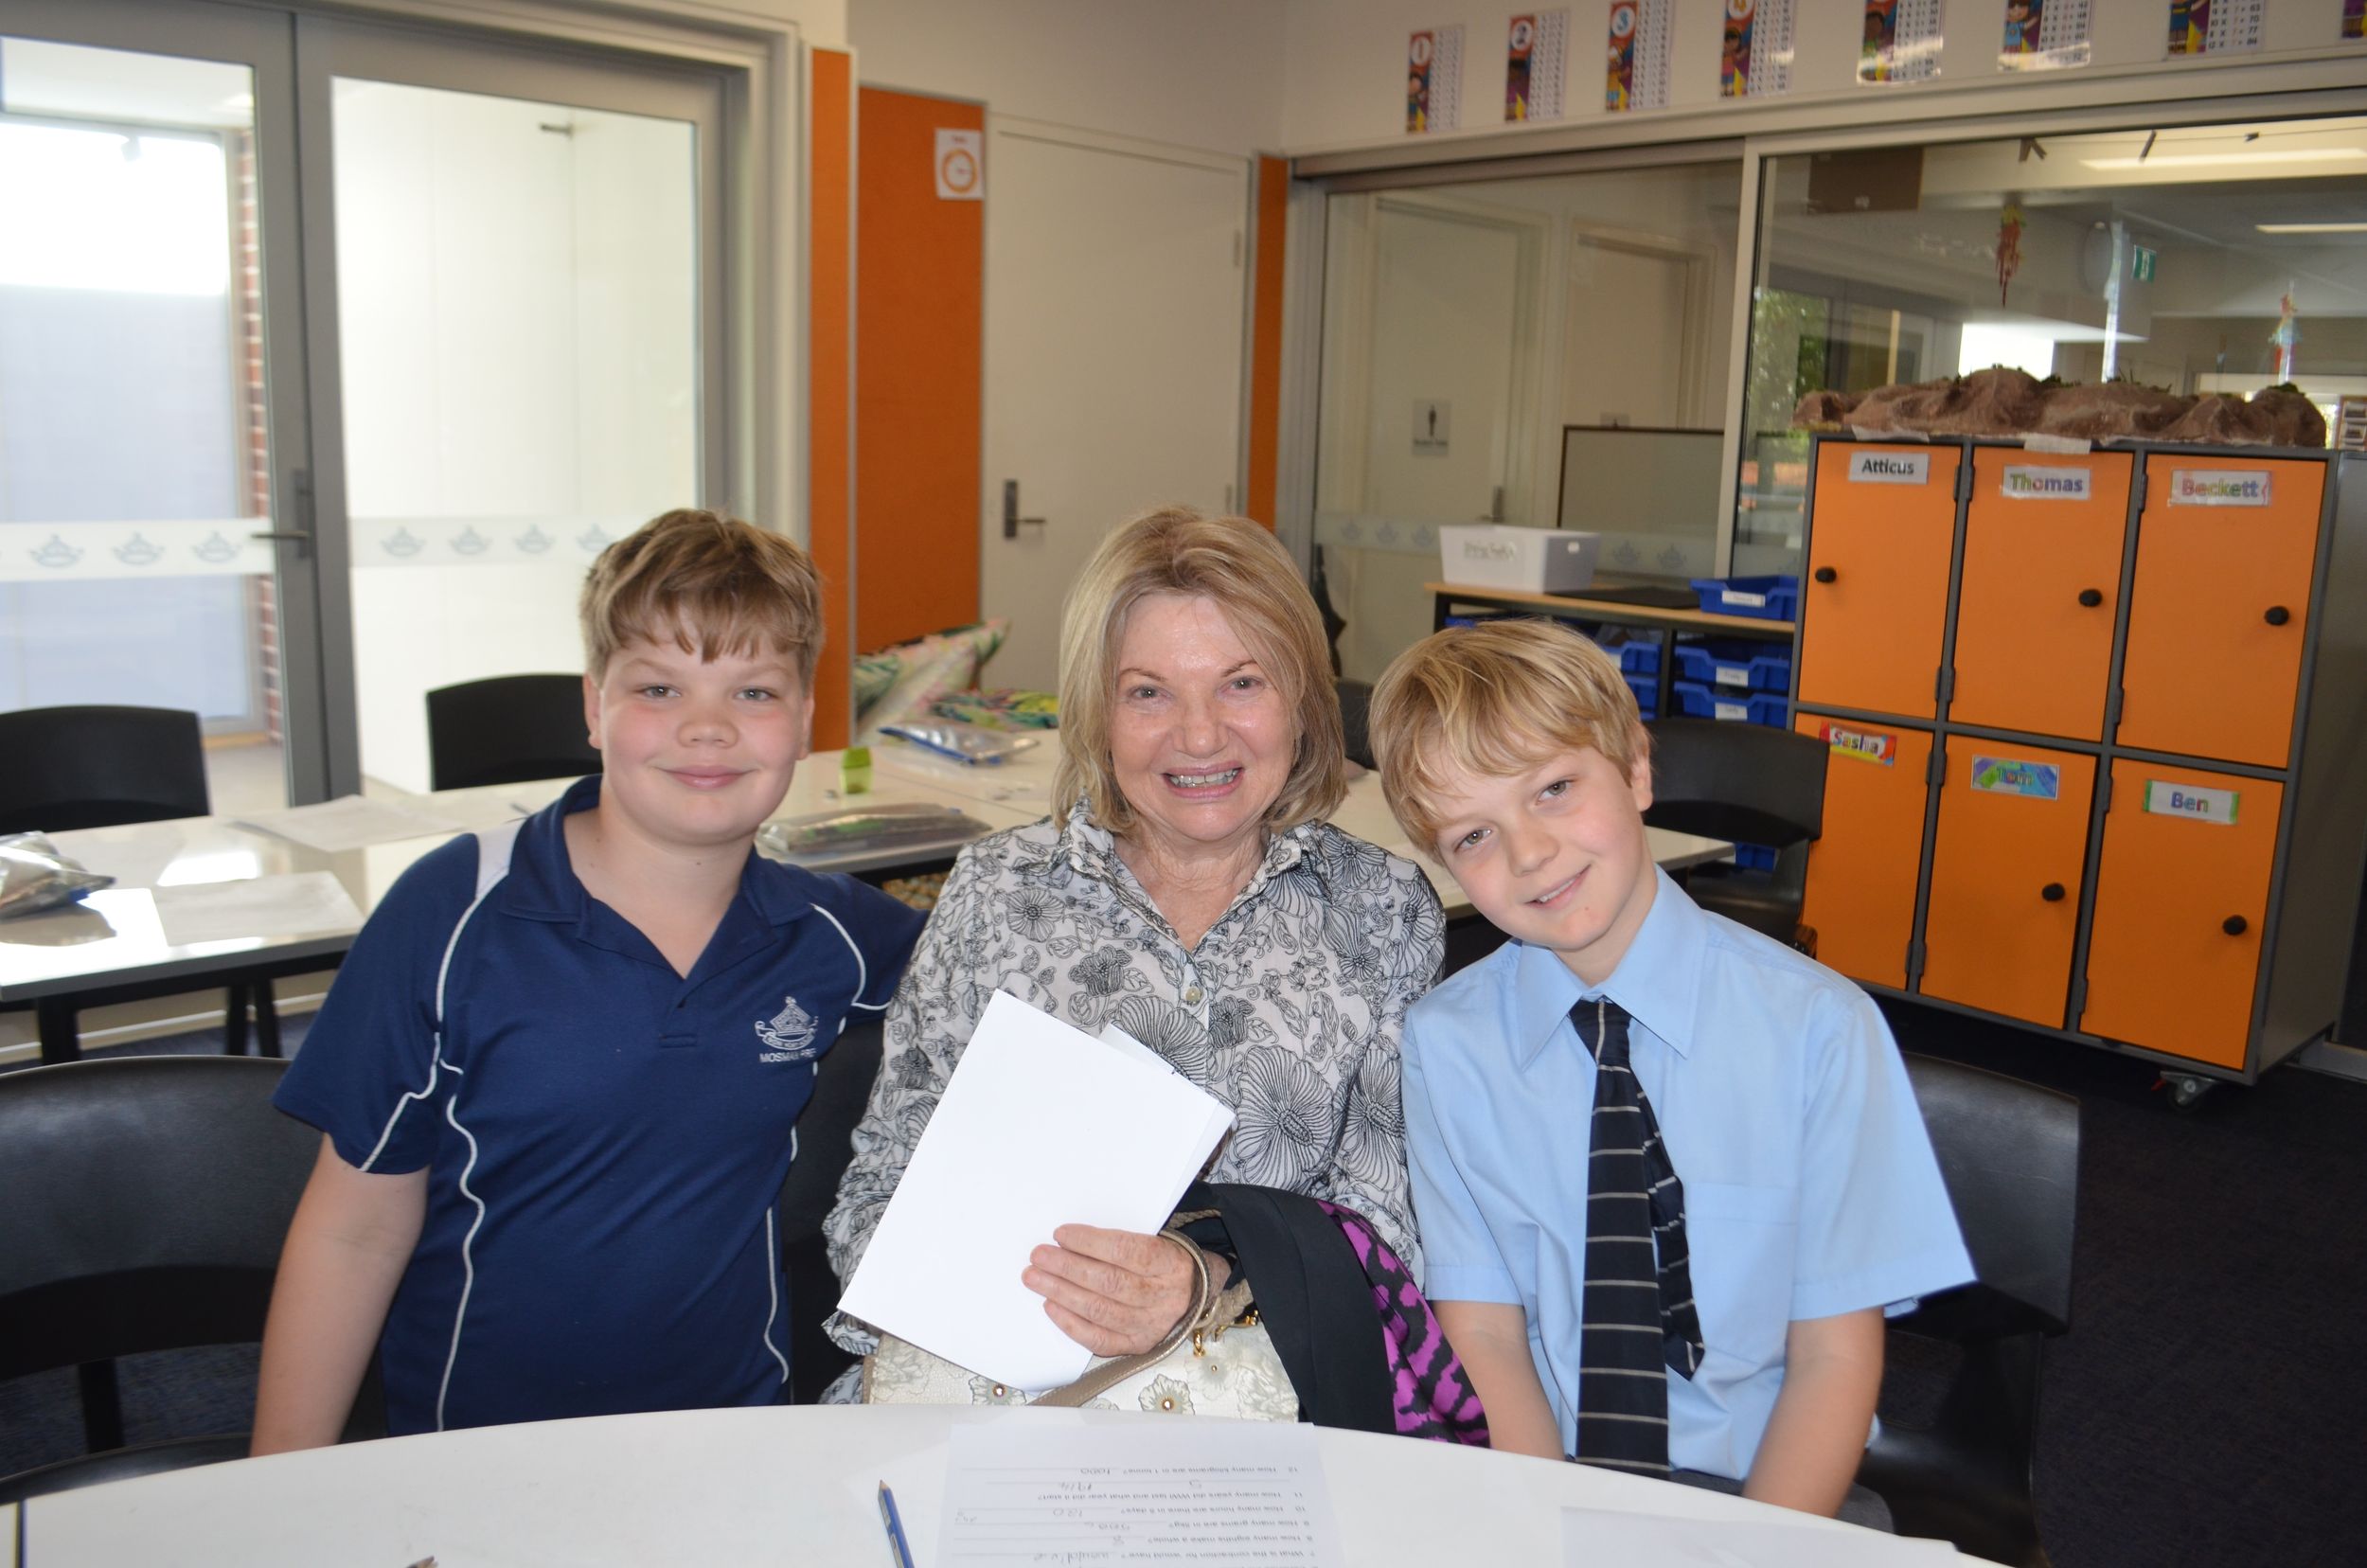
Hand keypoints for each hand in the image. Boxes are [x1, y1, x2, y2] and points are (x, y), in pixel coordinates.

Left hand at [1022, 1224, 1202, 1355]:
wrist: (1192, 1294)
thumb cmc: (1162, 1263)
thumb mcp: (1154, 1241)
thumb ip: (1118, 1243)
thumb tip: (1067, 1242)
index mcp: (1171, 1263)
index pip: (1126, 1251)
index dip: (1090, 1242)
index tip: (1060, 1234)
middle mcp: (1164, 1297)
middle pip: (1109, 1282)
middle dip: (1067, 1268)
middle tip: (1039, 1256)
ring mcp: (1150, 1326)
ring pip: (1099, 1310)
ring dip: (1061, 1292)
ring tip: (1035, 1278)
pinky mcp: (1137, 1345)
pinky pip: (1098, 1339)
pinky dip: (1070, 1323)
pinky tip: (1051, 1306)